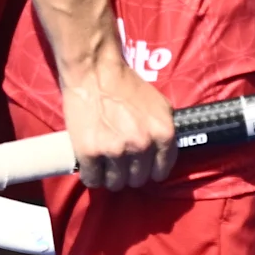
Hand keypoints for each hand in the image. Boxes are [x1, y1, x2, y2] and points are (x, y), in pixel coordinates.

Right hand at [63, 45, 176, 191]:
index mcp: (163, 134)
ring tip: (105, 163)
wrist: (95, 71)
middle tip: (120, 161)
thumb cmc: (126, 85)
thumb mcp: (160, 105)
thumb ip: (164, 130)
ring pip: (115, 183)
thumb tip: (163, 154)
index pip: (161, 171)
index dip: (150, 171)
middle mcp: (142, 145)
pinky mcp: (90, 153)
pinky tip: (91, 166)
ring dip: (110, 176)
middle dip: (129, 173)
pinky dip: (91, 176)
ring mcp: (115, 151)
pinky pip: (93, 180)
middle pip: (138, 180)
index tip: (141, 168)